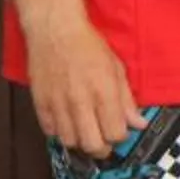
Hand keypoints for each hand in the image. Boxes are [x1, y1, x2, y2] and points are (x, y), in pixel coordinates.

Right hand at [27, 18, 147, 156]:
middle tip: (103, 141)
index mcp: (104, 92)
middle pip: (93, 145)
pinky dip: (60, 132)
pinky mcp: (40, 103)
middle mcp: (81, 102)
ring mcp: (58, 104)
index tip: (118, 130)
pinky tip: (67, 121)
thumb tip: (139, 123)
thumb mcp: (116, 68)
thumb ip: (127, 99)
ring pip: (70, 142)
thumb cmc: (88, 45)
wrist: (54, 30)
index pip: (115, 133)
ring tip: (84, 131)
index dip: (119, 136)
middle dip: (102, 148)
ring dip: (80, 141)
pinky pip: (50, 132)